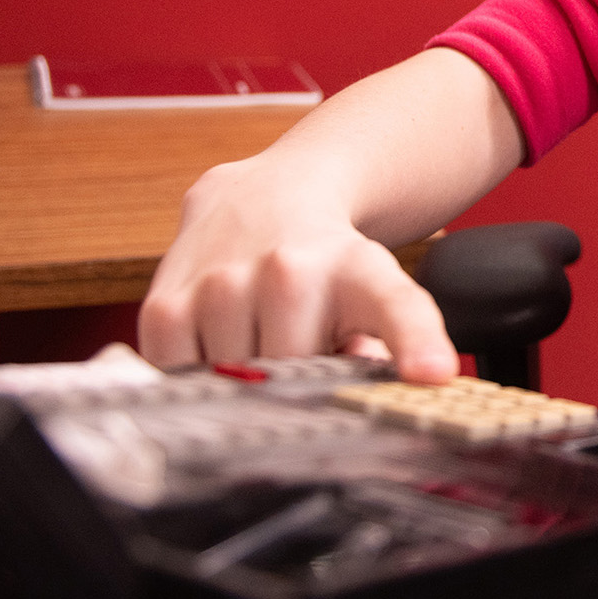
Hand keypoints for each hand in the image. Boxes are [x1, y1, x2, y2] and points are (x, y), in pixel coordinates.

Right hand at [138, 153, 458, 380]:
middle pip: (296, 382)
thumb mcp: (374, 293)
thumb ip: (382, 352)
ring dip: (245, 379)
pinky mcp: (165, 304)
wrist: (266, 193)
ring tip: (259, 336)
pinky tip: (215, 340)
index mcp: (358, 271)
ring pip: (234, 385)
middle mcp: (288, 271)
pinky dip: (195, 377)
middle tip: (303, 350)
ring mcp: (220, 285)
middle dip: (301, 383)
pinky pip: (178, 379)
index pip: (395, 305)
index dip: (415, 341)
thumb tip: (369, 404)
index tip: (432, 372)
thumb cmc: (325, 261)